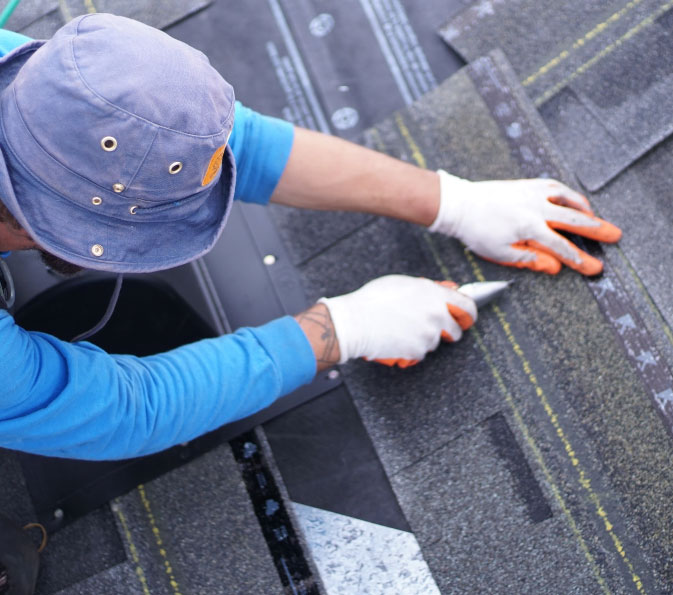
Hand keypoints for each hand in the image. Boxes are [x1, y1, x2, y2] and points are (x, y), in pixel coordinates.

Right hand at [318, 275, 476, 367]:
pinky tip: (398, 339)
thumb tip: (439, 292)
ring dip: (425, 338)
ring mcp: (429, 334)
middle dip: (448, 331)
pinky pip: (421, 352)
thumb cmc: (372, 301)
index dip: (468, 314)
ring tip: (404, 330)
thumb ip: (426, 289)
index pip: (467, 306)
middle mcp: (436, 314)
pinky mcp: (418, 351)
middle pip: (456, 330)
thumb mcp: (402, 283)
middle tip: (435, 329)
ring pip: (435, 341)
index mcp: (434, 294)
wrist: (356, 323)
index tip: (465, 318)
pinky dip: (412, 349)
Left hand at [429, 170, 621, 274]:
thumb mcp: (501, 253)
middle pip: (575, 220)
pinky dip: (569, 195)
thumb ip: (530, 259)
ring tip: (596, 219)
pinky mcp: (528, 184)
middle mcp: (535, 207)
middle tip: (614, 236)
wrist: (460, 204)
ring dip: (585, 210)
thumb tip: (556, 266)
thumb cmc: (477, 231)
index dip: (580, 260)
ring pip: (569, 198)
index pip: (562, 248)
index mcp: (529, 228)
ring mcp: (533, 192)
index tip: (595, 269)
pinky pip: (556, 188)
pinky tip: (574, 203)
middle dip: (597, 230)